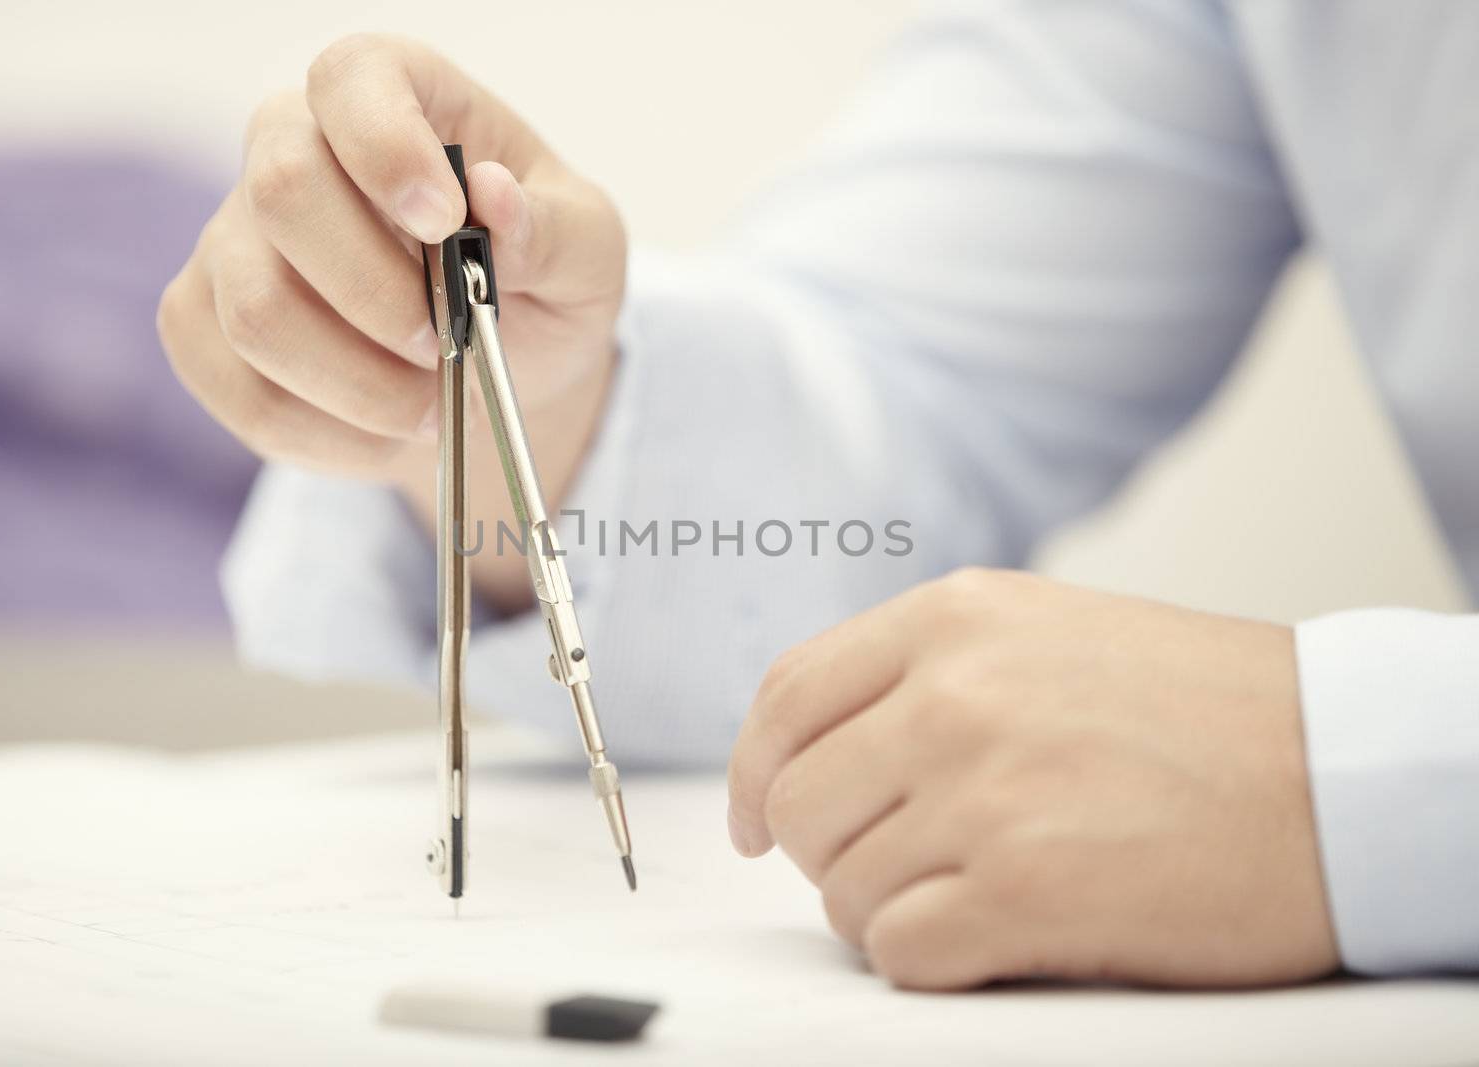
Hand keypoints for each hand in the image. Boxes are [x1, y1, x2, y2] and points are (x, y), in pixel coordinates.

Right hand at [157, 35, 624, 604]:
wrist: (500, 368)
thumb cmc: (540, 278)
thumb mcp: (586, 250)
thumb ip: (553, 227)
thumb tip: (495, 197)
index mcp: (397, 95)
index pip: (352, 79)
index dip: (387, 147)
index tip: (443, 221)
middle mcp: (293, 147)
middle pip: (281, 193)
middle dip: (376, 296)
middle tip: (445, 345)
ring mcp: (235, 238)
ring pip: (255, 312)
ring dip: (359, 385)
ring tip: (428, 403)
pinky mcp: (206, 325)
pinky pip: (240, 391)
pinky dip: (327, 435)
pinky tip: (381, 433)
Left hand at [726, 568, 1338, 989]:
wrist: (1348, 772)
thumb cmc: (1214, 714)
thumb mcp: (1054, 635)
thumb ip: (932, 670)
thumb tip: (823, 744)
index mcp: (955, 619)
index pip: (787, 697)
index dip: (752, 770)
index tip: (753, 820)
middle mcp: (953, 695)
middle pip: (797, 801)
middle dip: (829, 852)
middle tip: (898, 869)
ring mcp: (984, 792)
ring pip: (841, 885)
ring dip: (887, 908)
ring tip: (973, 896)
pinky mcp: (1024, 893)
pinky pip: (898, 950)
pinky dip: (928, 958)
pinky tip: (992, 938)